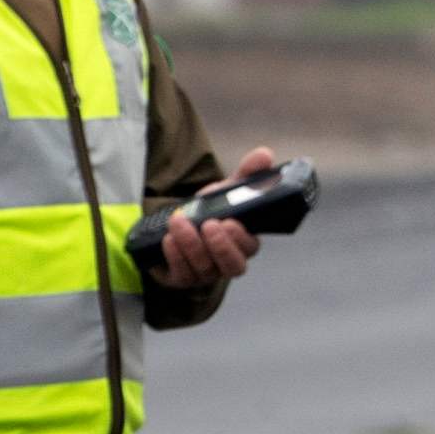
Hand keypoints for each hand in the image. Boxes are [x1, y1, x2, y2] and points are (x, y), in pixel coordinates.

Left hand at [154, 145, 281, 289]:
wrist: (176, 225)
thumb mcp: (226, 190)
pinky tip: (169, 239)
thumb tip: (265, 154)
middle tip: (209, 224)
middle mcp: (228, 262)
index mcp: (244, 243)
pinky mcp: (184, 278)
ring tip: (178, 221)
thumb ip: (247, 174)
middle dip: (221, 246)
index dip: (240, 238)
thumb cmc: (208, 211)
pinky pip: (182, 274)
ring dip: (191, 243)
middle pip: (234, 266)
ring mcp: (206, 273)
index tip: (230, 221)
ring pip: (205, 268)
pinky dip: (176, 256)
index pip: (250, 248)